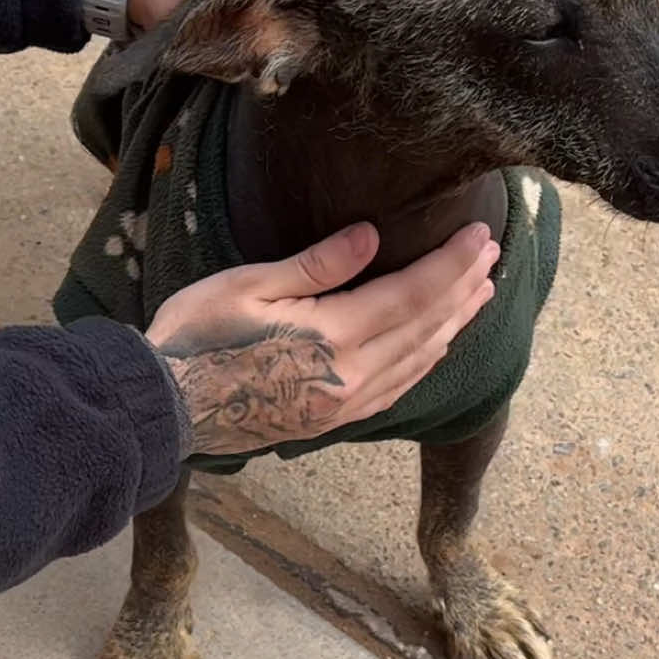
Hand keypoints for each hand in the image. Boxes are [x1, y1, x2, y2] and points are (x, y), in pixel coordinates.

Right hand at [146, 222, 498, 455]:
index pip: (411, 295)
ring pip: (419, 361)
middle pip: (425, 328)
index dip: (451, 265)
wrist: (164, 409)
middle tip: (493, 257)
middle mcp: (351, 378)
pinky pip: (398, 389)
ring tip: (480, 294)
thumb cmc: (196, 337)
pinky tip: (437, 345)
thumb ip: (316, 266)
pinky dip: (426, 360)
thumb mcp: (248, 286)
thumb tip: (372, 236)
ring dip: (454, 324)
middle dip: (463, 289)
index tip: (480, 237)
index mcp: (332, 338)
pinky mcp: (333, 421)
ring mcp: (345, 405)